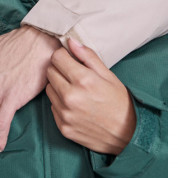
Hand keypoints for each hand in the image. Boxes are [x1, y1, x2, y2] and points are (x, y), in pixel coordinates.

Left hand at [46, 38, 135, 154]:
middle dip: (59, 69)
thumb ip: (88, 56)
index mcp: (83, 80)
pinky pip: (52, 107)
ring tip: (75, 90)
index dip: (63, 55)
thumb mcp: (109, 75)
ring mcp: (65, 114)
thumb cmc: (120, 102)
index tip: (70, 59)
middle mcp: (70, 97)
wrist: (128, 135)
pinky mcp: (63, 127)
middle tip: (73, 74)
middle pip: (50, 72)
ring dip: (58, 86)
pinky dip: (60, 103)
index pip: (56, 57)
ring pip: (49, 89)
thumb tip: (71, 42)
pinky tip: (75, 105)